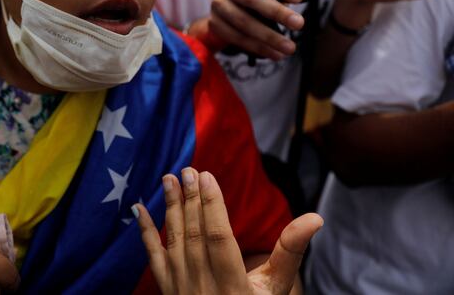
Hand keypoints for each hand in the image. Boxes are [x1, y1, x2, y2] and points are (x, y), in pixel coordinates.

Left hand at [135, 168, 322, 294]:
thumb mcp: (277, 287)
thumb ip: (290, 251)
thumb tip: (315, 218)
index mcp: (234, 286)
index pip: (219, 237)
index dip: (212, 205)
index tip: (207, 176)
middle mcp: (204, 287)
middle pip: (195, 235)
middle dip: (191, 199)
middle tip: (188, 170)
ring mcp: (182, 289)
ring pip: (175, 241)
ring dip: (171, 208)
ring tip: (169, 179)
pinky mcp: (168, 290)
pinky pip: (153, 258)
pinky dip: (145, 232)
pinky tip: (139, 209)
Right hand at [208, 0, 305, 60]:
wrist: (227, 11)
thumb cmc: (256, 0)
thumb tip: (296, 16)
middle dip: (277, 12)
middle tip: (299, 24)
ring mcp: (219, 5)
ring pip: (244, 22)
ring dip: (269, 37)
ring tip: (289, 47)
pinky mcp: (215, 23)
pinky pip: (237, 38)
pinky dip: (257, 48)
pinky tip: (274, 53)